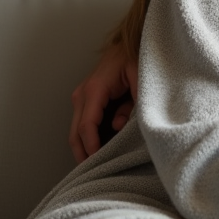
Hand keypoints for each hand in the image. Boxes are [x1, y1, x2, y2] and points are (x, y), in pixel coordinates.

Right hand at [68, 42, 137, 162]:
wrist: (129, 45)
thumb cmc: (137, 58)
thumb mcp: (142, 78)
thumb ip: (133, 103)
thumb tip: (118, 126)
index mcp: (95, 89)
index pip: (87, 125)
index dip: (91, 146)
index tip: (97, 162)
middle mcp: (83, 94)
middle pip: (76, 133)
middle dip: (84, 154)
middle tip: (94, 174)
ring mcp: (81, 98)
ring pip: (77, 131)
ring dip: (85, 148)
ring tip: (98, 167)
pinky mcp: (86, 102)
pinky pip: (84, 125)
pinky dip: (89, 139)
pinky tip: (101, 152)